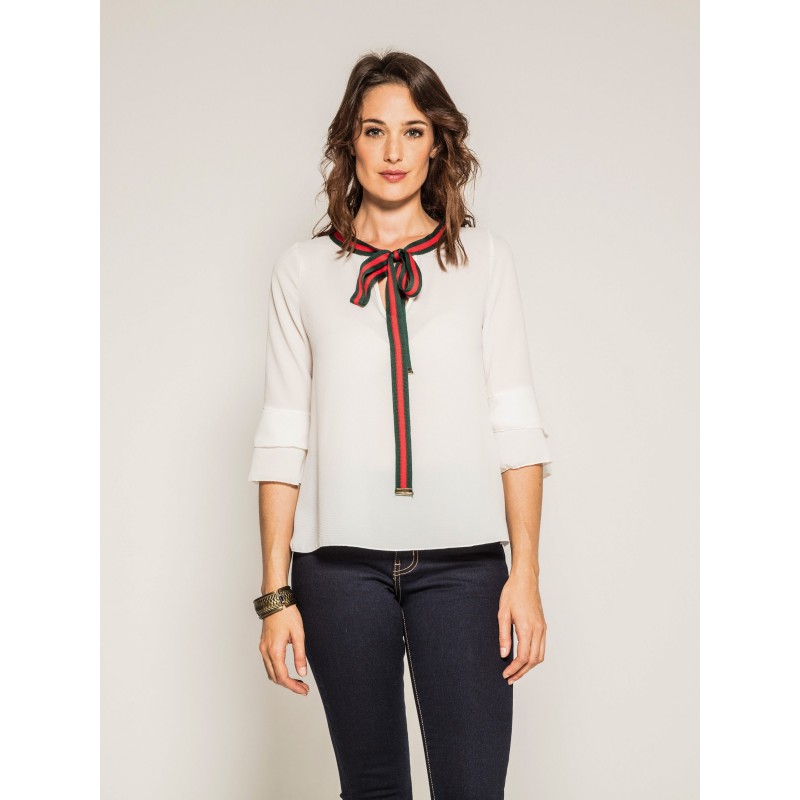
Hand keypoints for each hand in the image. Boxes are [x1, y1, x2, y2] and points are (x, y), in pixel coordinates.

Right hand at [259, 606, 309, 695]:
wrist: (275, 601)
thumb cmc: (287, 614)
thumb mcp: (298, 635)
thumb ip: (300, 655)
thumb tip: (302, 673)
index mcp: (275, 651)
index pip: (283, 677)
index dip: (294, 687)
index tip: (304, 690)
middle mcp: (265, 652)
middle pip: (275, 678)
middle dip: (289, 685)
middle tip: (303, 688)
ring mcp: (263, 649)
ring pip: (270, 672)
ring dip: (282, 679)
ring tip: (297, 681)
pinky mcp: (263, 645)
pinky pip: (268, 664)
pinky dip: (277, 671)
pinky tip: (287, 670)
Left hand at [498, 570, 546, 684]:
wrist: (525, 579)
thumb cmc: (513, 593)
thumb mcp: (502, 613)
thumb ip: (503, 635)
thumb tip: (504, 654)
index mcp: (527, 628)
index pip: (523, 657)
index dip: (514, 669)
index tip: (505, 674)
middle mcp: (538, 630)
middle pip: (533, 660)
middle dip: (522, 672)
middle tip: (510, 678)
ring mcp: (542, 628)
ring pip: (540, 655)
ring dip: (529, 666)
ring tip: (517, 672)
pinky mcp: (543, 625)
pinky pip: (542, 647)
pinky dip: (534, 657)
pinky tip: (525, 658)